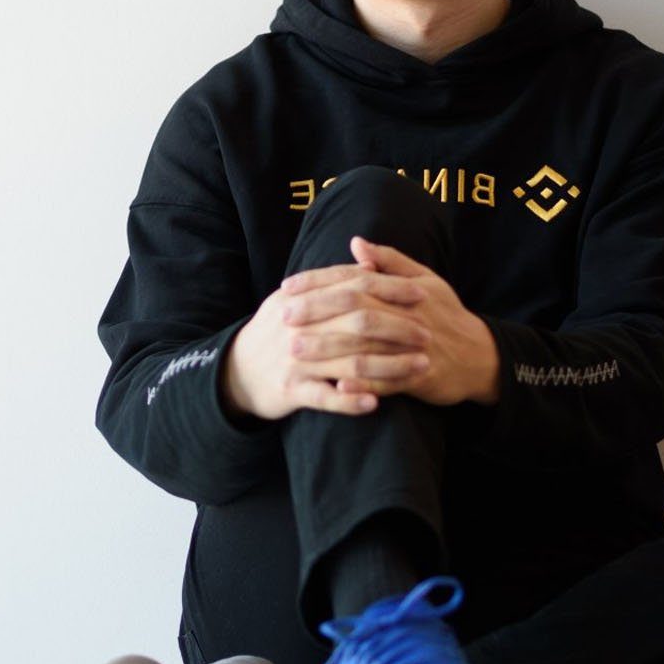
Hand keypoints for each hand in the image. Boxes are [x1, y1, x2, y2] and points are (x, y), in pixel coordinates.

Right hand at [221, 242, 431, 419]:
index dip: (389, 288)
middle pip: (356, 322)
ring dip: (389, 365)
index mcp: (300, 298)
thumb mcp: (294, 300)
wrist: (235, 372)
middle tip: (428, 333)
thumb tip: (369, 260)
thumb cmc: (276, 333)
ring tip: (420, 367)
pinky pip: (324, 397)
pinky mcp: (290, 390)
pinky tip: (377, 403)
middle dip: (397, 326)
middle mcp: (297, 325)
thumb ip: (331, 281)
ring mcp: (294, 359)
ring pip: (349, 361)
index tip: (421, 293)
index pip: (352, 286)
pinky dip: (351, 401)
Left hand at [275, 236, 500, 409]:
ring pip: (368, 345)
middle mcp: (408, 314)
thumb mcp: (426, 280)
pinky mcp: (422, 376)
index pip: (355, 279)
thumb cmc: (446, 316)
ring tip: (297, 351)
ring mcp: (414, 347)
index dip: (320, 282)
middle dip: (317, 312)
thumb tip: (357, 243)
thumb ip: (391, 261)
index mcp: (405, 289)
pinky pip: (389, 381)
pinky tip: (336, 385)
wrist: (481, 356)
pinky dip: (363, 384)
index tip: (287, 287)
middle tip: (282, 317)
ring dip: (330, 349)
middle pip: (356, 309)